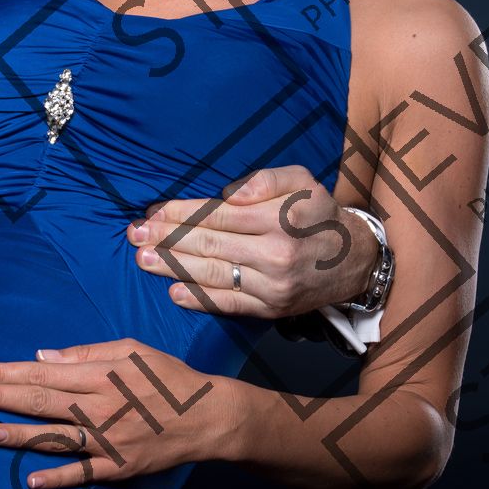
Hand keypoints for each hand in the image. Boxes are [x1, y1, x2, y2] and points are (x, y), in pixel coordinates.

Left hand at [0, 338, 225, 488]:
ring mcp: (109, 439)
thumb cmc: (167, 378)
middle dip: (0, 397)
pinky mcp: (119, 466)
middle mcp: (100, 406)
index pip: (42, 373)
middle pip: (41, 401)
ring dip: (20, 435)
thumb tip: (43, 357)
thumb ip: (86, 353)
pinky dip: (59, 476)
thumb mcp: (131, 350)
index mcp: (100, 375)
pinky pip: (84, 473)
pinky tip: (32, 480)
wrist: (208, 416)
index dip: (6, 373)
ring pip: (57, 436)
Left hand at [128, 165, 379, 318]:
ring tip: (143, 259)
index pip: (217, 214)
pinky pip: (229, 305)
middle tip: (135, 234)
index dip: (181, 213)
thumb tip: (231, 193)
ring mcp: (272, 284)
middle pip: (209, 243)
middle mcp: (275, 252)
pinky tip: (174, 292)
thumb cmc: (318, 214)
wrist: (353, 261)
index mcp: (279, 216)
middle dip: (167, 238)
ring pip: (213, 274)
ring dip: (173, 267)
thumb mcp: (302, 181)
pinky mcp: (271, 309)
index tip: (153, 211)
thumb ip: (266, 179)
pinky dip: (200, 300)